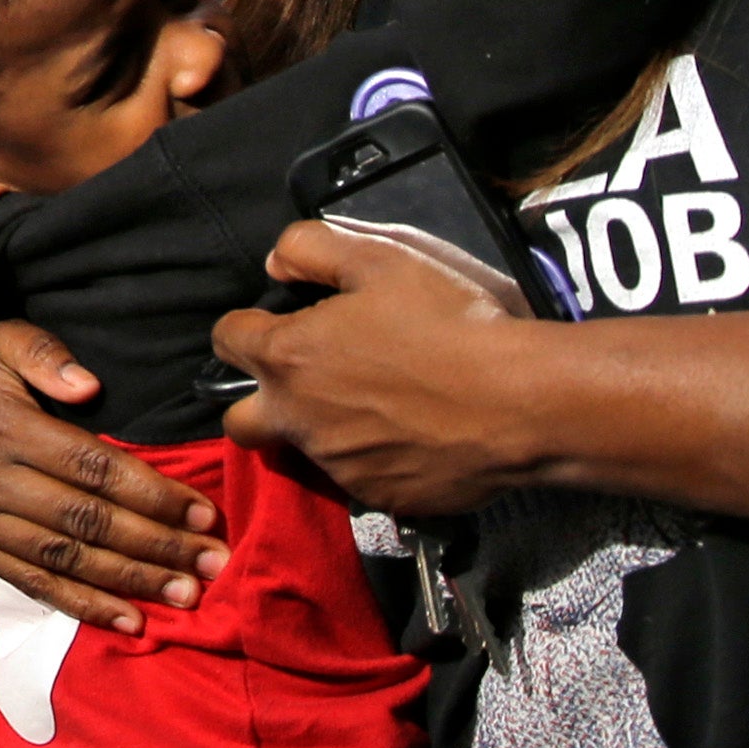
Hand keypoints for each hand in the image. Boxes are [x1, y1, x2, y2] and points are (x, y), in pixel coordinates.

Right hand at [0, 325, 227, 633]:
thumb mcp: (0, 336)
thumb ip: (45, 356)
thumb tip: (90, 388)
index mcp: (2, 426)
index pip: (92, 469)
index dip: (151, 495)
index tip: (201, 513)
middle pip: (85, 522)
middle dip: (156, 546)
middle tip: (212, 564)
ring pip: (62, 559)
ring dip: (128, 582)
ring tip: (185, 596)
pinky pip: (29, 581)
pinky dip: (80, 604)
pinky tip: (128, 620)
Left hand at [213, 221, 548, 516]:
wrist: (522, 401)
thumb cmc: (449, 322)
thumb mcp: (379, 256)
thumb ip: (310, 248)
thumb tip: (275, 264)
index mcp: (288, 358)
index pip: (226, 340)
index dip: (250, 325)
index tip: (282, 321)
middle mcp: (300, 420)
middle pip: (240, 420)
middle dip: (259, 399)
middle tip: (308, 378)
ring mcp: (339, 467)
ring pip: (306, 450)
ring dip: (324, 428)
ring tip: (380, 402)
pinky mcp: (380, 499)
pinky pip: (359, 479)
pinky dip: (373, 458)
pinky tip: (413, 434)